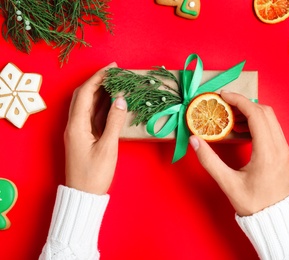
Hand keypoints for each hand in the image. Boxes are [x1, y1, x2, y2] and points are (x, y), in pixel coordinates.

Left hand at [64, 63, 127, 194]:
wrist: (84, 194)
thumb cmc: (94, 174)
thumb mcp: (108, 148)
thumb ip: (114, 122)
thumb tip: (121, 100)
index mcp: (76, 125)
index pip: (85, 93)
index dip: (98, 77)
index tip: (113, 68)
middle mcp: (74, 125)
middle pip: (84, 96)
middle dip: (98, 81)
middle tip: (116, 73)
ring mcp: (79, 131)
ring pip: (88, 105)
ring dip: (101, 92)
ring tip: (117, 83)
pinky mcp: (85, 137)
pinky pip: (93, 116)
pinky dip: (103, 106)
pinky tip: (114, 102)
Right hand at [189, 91, 288, 215]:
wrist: (275, 220)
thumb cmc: (253, 204)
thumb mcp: (228, 184)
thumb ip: (210, 161)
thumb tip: (194, 141)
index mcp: (268, 152)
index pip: (256, 115)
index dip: (239, 101)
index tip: (223, 96)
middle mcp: (280, 147)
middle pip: (265, 112)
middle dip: (244, 104)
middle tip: (225, 106)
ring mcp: (285, 149)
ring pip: (270, 119)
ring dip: (251, 113)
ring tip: (231, 118)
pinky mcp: (284, 153)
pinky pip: (272, 129)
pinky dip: (258, 123)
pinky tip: (242, 130)